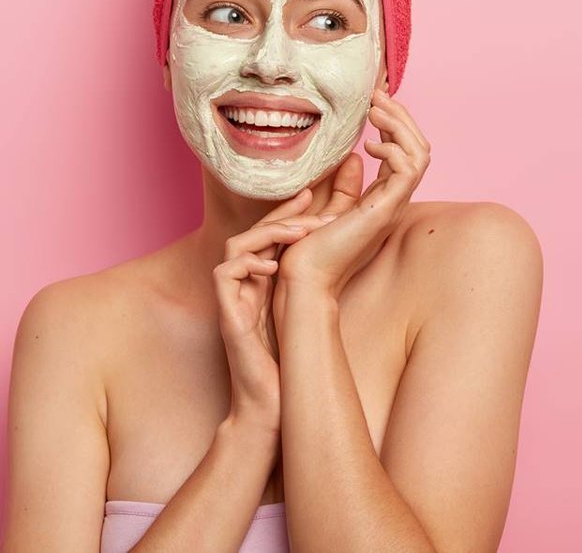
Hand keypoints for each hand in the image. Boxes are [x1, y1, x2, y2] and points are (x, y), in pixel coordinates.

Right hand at [213, 189, 335, 431]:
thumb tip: (342, 255)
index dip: (287, 211)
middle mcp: (244, 285)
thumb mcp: (306, 312)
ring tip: (297, 233)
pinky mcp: (225, 313)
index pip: (269, 235)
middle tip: (310, 202)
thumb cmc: (290, 362)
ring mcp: (233, 299)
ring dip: (267, 233)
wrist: (271, 404)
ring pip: (235, 246)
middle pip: (252, 233)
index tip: (313, 192)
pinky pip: (224, 273)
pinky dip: (248, 263)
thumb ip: (313, 283)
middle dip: (280, 214)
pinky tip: (274, 266)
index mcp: (262, 282)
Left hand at [273, 90, 431, 309]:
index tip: (373, 102)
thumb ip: (345, 184)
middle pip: (420, 148)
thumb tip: (353, 157)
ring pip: (420, 154)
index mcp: (383, 199)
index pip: (406, 153)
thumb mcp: (331, 207)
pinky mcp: (384, 210)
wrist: (303, 279)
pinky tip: (368, 144)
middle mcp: (394, 201)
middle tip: (377, 95)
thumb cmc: (310, 247)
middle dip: (401, 116)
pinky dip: (393, 148)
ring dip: (400, 124)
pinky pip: (408, 170)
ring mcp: (392, 206)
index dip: (395, 123)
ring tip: (374, 110)